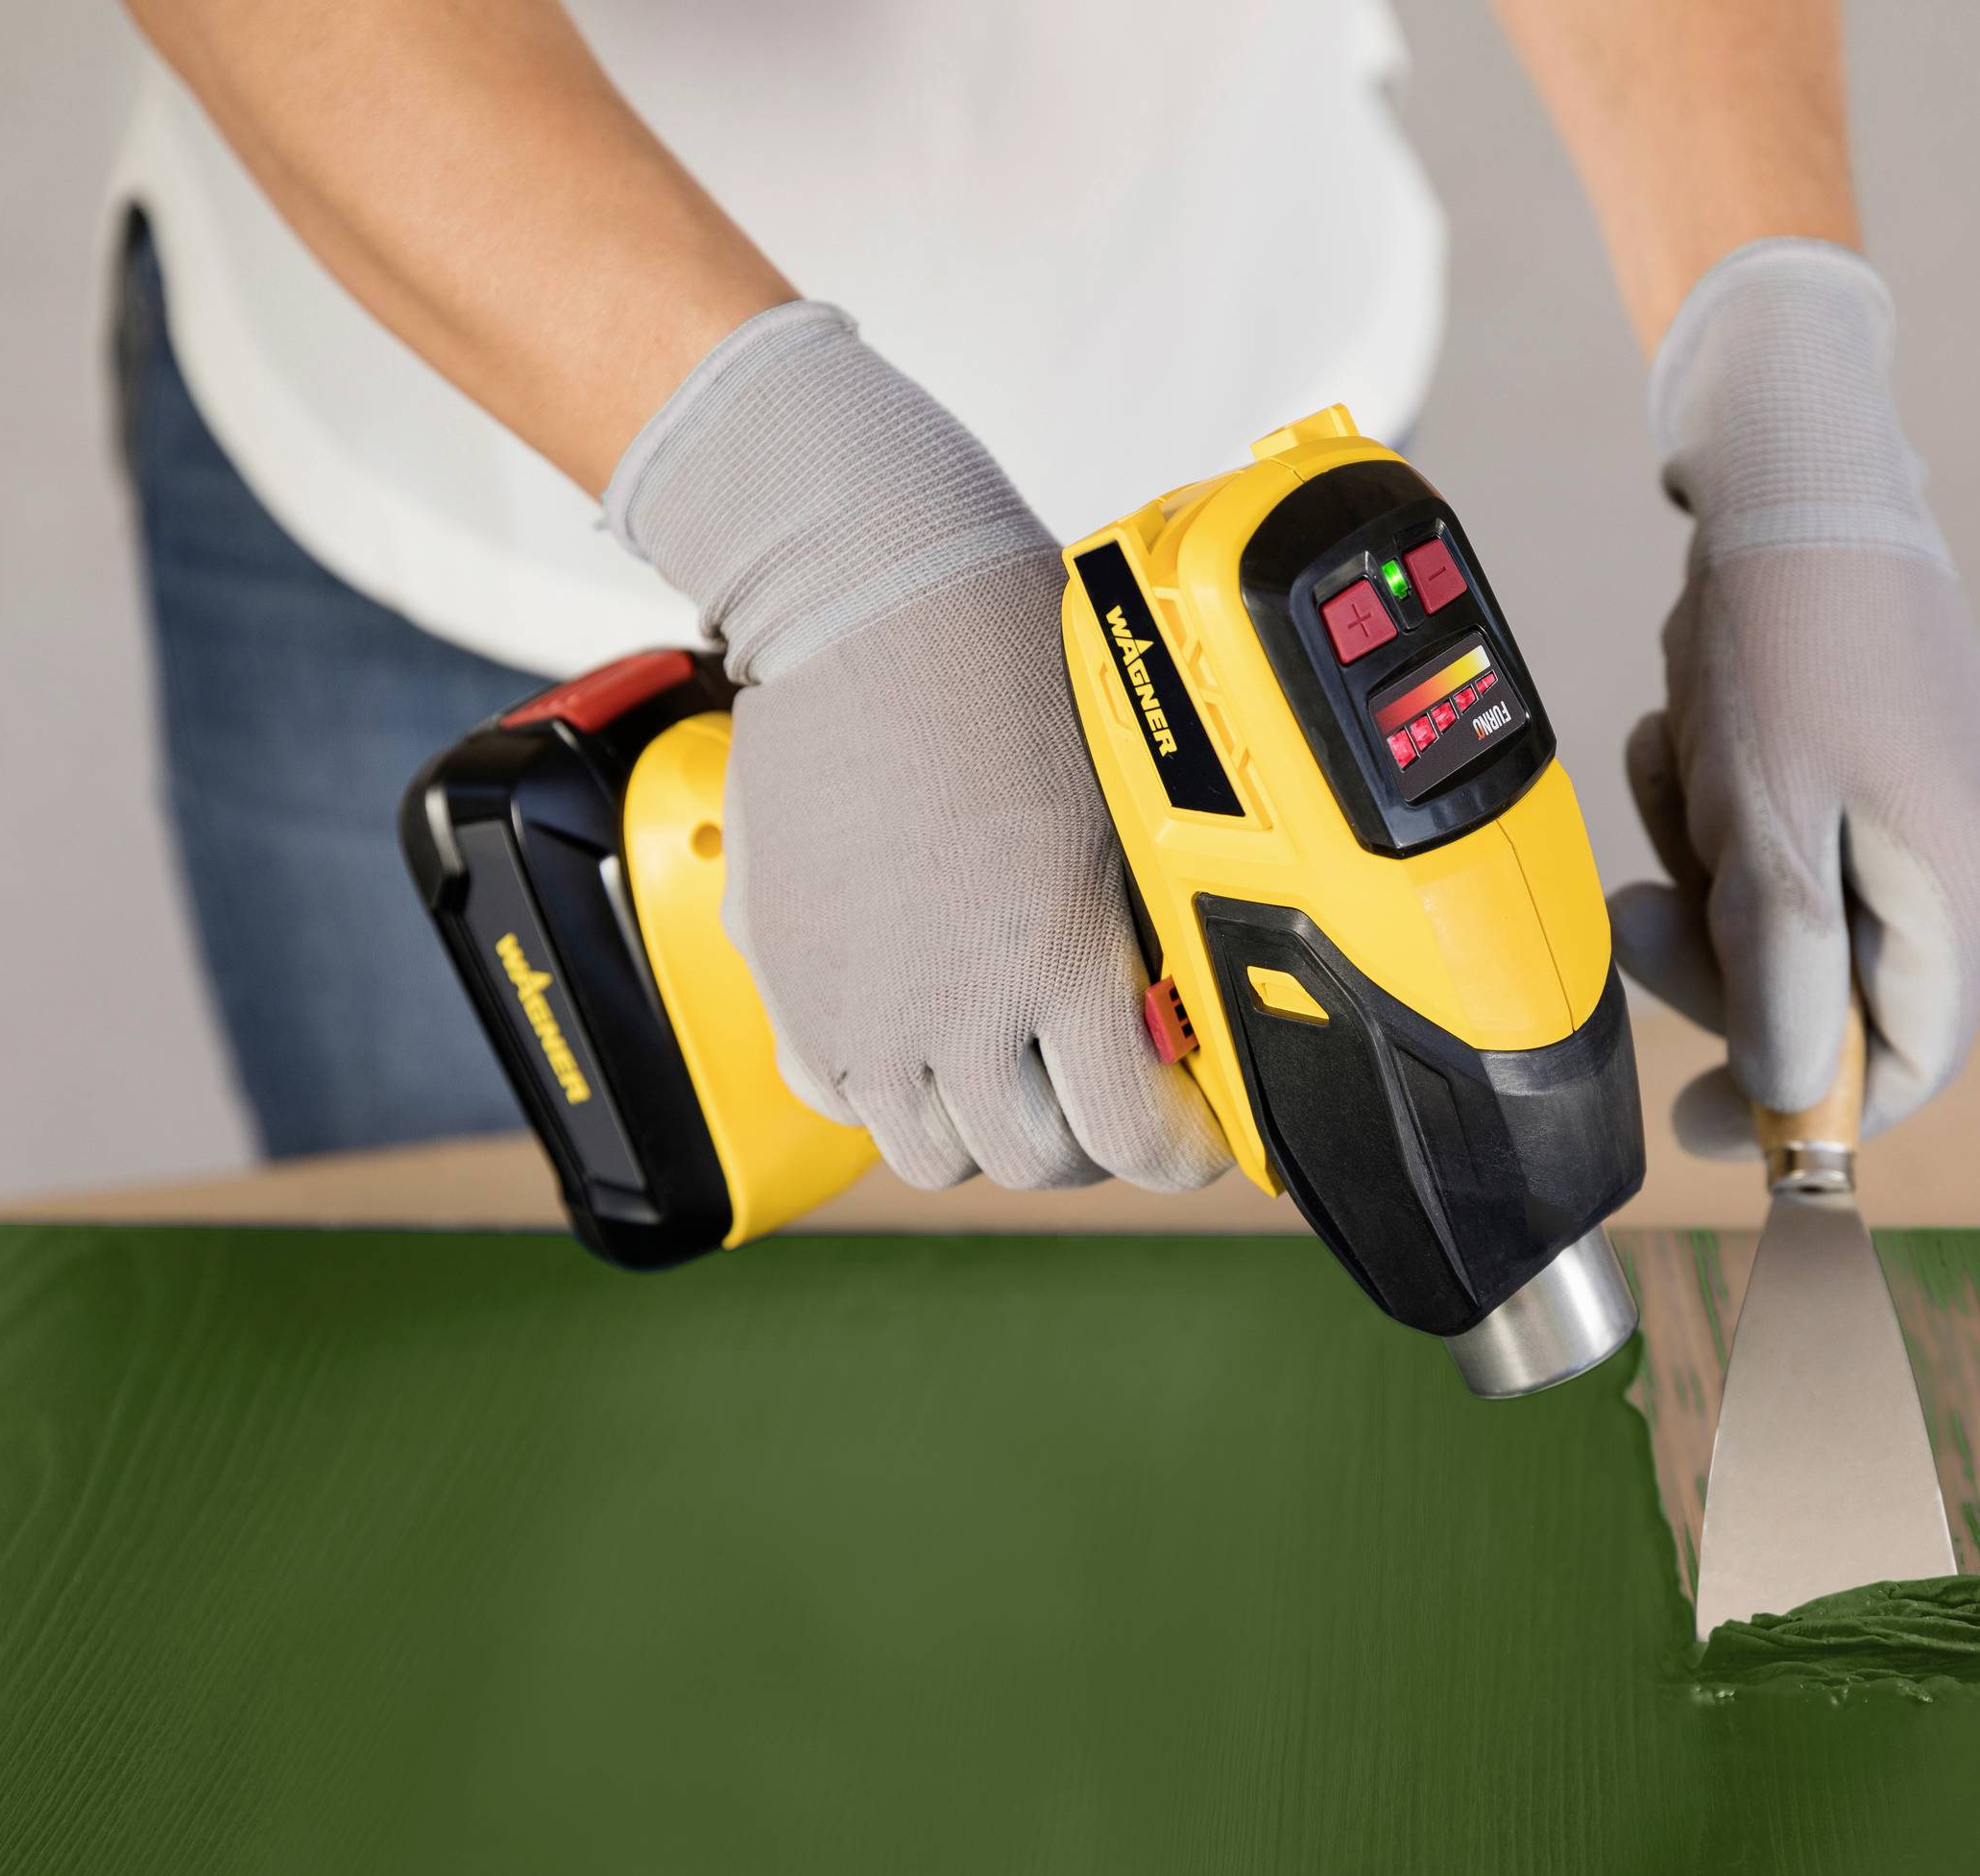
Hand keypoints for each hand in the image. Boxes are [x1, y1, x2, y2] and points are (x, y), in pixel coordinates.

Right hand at [609, 303, 1229, 1190]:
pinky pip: (841, 1100)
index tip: (1194, 1131)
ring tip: (1011, 1062)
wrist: (863, 606)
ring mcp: (857, 1007)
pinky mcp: (785, 983)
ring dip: (983, 1126)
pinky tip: (921, 1028)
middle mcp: (954, 1007)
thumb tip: (1176, 1014)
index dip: (1179, 1152)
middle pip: (1035, 1164)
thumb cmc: (1009, 673)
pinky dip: (888, 1090)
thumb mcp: (1117, 815)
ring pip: (935, 1154)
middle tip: (1108, 1087)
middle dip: (1088, 1139)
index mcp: (1059, 961)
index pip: (1135, 1143)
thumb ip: (1136, 935)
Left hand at [1611, 241, 1979, 1156]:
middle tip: (1632, 913)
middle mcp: (1964, 859)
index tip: (1698, 1124)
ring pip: (1794, 909)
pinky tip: (1694, 729)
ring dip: (1707, 861)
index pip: (1905, 1063)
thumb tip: (1781, 1098)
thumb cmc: (1788, 635)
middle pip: (1833, 989)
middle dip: (1719, 955)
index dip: (1800, 1109)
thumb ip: (1778, 969)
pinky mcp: (1876, 760)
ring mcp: (1925, 807)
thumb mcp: (1766, 822)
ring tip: (1673, 763)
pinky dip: (1724, 803)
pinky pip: (1788, 833)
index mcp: (1960, 885)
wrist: (1799, 465)